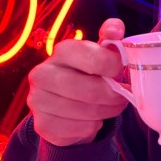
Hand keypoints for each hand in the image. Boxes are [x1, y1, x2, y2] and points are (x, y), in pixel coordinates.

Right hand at [27, 18, 129, 146]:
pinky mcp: (42, 125)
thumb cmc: (87, 74)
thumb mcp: (99, 53)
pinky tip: (92, 118)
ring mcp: (38, 101)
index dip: (115, 68)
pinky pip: (79, 130)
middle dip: (113, 96)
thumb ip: (110, 38)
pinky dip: (92, 126)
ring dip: (106, 111)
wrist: (64, 104)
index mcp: (61, 51)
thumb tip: (116, 30)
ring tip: (111, 106)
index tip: (122, 72)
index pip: (95, 59)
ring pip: (87, 112)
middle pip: (91, 91)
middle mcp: (43, 74)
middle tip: (122, 96)